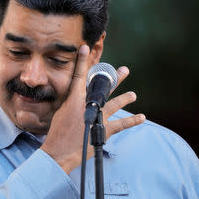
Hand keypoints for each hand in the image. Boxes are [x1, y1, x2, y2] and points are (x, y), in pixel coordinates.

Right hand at [40, 45, 144, 173]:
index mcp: (73, 99)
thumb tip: (73, 97)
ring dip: (125, 98)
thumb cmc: (56, 133)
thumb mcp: (59, 113)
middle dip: (114, 78)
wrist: (59, 151)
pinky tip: (142, 117)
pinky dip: (133, 121)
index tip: (85, 47)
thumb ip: (68, 103)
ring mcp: (97, 117)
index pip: (78, 75)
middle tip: (124, 70)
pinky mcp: (104, 130)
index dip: (82, 61)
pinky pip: (122, 124)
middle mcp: (87, 105)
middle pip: (103, 87)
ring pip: (115, 104)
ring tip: (133, 95)